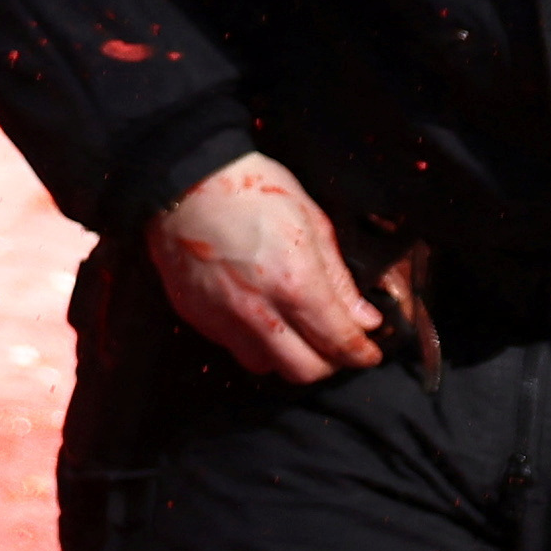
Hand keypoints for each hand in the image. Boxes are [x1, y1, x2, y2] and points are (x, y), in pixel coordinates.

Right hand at [142, 152, 387, 382]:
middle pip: (304, 371)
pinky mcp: (195, 314)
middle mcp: (259, 311)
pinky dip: (250, 340)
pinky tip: (254, 315)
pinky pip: (230, 345)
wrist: (183, 179)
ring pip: (265, 366)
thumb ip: (339, 278)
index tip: (367, 353)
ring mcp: (222, 317)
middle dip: (327, 363)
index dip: (362, 354)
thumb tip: (363, 317)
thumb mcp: (311, 222)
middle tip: (332, 345)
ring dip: (284, 356)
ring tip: (290, 332)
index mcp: (296, 284)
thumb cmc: (251, 190)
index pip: (340, 343)